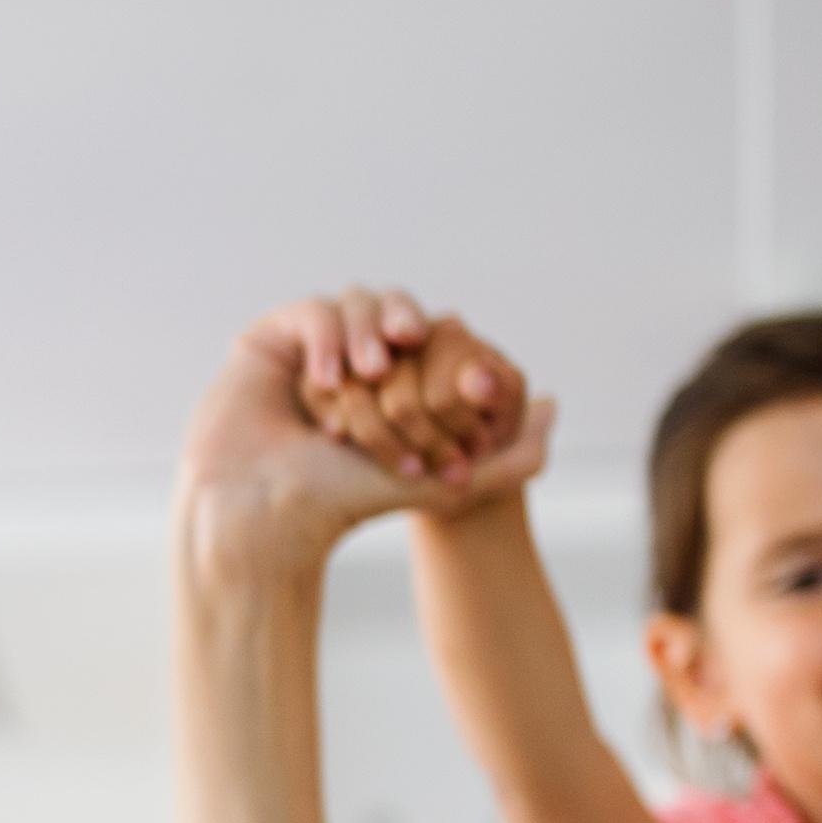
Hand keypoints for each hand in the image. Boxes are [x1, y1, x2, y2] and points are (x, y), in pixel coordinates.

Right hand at [178, 289, 553, 583]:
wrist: (268, 517)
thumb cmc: (345, 504)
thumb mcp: (447, 484)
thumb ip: (513, 460)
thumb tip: (554, 406)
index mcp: (388, 386)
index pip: (424, 336)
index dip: (439, 338)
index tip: (447, 364)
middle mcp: (347, 363)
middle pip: (387, 311)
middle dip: (402, 318)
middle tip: (410, 339)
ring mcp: (305, 350)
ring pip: (350, 305)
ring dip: (364, 332)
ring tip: (367, 373)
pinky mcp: (266, 343)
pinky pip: (309, 311)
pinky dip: (325, 336)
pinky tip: (327, 379)